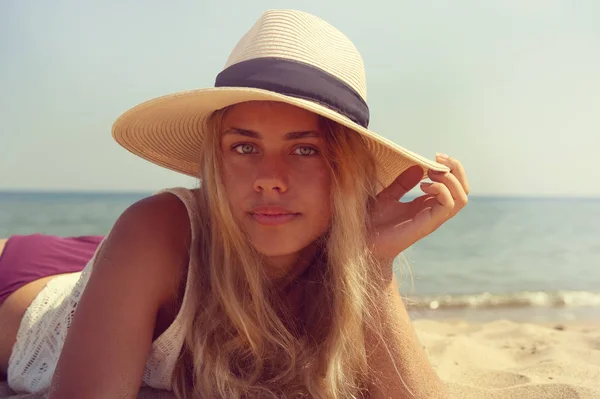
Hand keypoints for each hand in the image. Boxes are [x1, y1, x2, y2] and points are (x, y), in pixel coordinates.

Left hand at [369, 154, 469, 280]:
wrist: (366, 242)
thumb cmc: (374, 222)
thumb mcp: (388, 196)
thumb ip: (402, 183)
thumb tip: (418, 167)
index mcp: (427, 204)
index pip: (454, 185)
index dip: (450, 168)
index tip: (434, 156)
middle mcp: (434, 211)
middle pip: (463, 189)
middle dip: (456, 169)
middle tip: (437, 159)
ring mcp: (434, 218)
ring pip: (462, 197)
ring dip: (450, 179)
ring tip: (430, 174)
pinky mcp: (429, 224)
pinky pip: (448, 205)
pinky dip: (440, 190)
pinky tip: (423, 186)